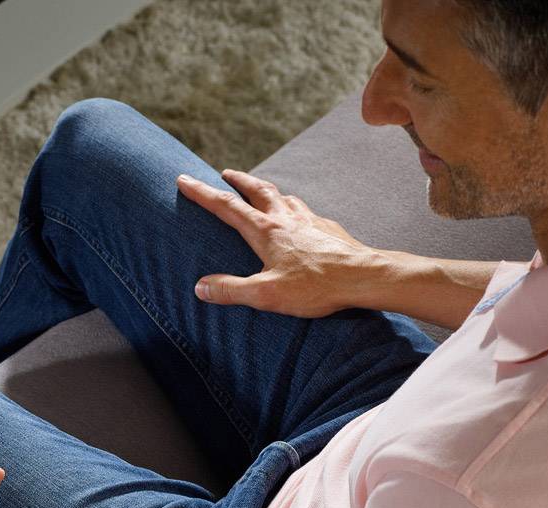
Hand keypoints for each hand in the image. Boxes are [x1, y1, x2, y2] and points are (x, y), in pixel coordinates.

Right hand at [176, 169, 375, 315]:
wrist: (363, 276)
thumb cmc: (316, 286)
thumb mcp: (266, 294)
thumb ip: (231, 290)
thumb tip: (201, 287)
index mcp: (266, 231)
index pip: (226, 207)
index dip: (202, 193)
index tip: (184, 179)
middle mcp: (286, 218)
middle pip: (257, 190)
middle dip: (237, 181)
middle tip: (224, 173)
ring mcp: (309, 219)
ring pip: (283, 196)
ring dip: (266, 190)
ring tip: (260, 191)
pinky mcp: (327, 227)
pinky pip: (304, 210)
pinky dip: (292, 206)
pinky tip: (297, 216)